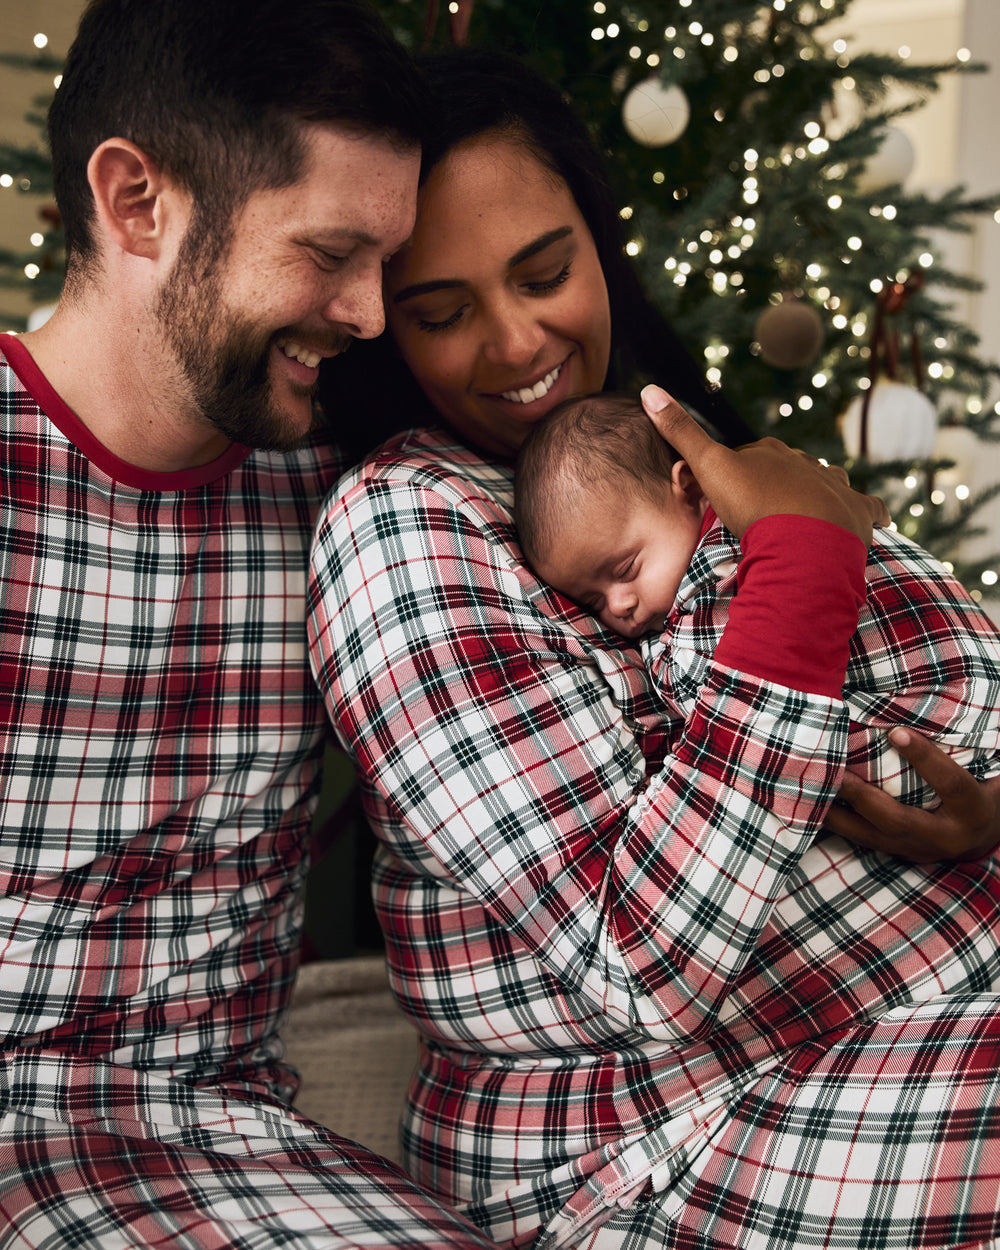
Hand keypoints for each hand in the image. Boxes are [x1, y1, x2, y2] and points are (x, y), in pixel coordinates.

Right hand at [641, 384, 889, 543]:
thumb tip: (648, 388)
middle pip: (788, 471)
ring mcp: (835, 488)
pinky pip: (870, 509)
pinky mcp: (858, 514)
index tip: (725, 498)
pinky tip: (868, 520)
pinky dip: (869, 513)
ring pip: (828, 483)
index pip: (751, 457)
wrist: (801, 540)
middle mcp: (806, 464)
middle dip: (776, 487)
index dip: (736, 475)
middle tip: (759, 515)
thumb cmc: (753, 504)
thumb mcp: (709, 467)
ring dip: (819, 495)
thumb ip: (681, 431)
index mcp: (772, 452)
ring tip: (807, 516)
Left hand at [826, 728, 999, 861]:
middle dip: (862, 796)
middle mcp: (944, 838)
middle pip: (897, 820)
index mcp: (973, 811)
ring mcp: (917, 850)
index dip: (925, 758)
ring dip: (837, 814)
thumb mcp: (985, 771)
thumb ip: (962, 745)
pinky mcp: (897, 853)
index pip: (950, 784)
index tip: (896, 732)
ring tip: (809, 789)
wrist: (982, 837)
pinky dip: (835, 822)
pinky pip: (861, 840)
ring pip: (871, 836)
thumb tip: (952, 698)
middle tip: (834, 769)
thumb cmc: (982, 789)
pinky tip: (809, 805)